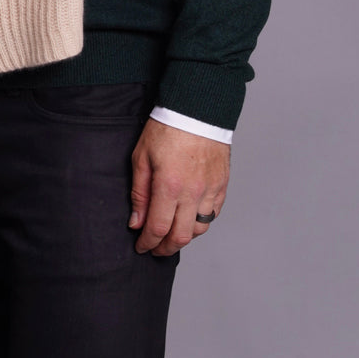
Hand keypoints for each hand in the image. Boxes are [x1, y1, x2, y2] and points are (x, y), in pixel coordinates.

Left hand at [129, 118, 229, 255]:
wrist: (196, 109)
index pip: (158, 228)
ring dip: (184, 237)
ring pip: (199, 229)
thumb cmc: (166, 128)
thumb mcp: (141, 157)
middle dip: (165, 248)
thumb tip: (136, 222)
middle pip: (180, 237)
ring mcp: (210, 190)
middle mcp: (192, 192)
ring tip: (171, 234)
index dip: (148, 243)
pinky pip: (213, 214)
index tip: (141, 247)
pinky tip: (189, 219)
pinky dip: (200, 222)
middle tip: (154, 248)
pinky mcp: (221, 185)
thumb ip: (139, 193)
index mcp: (169, 185)